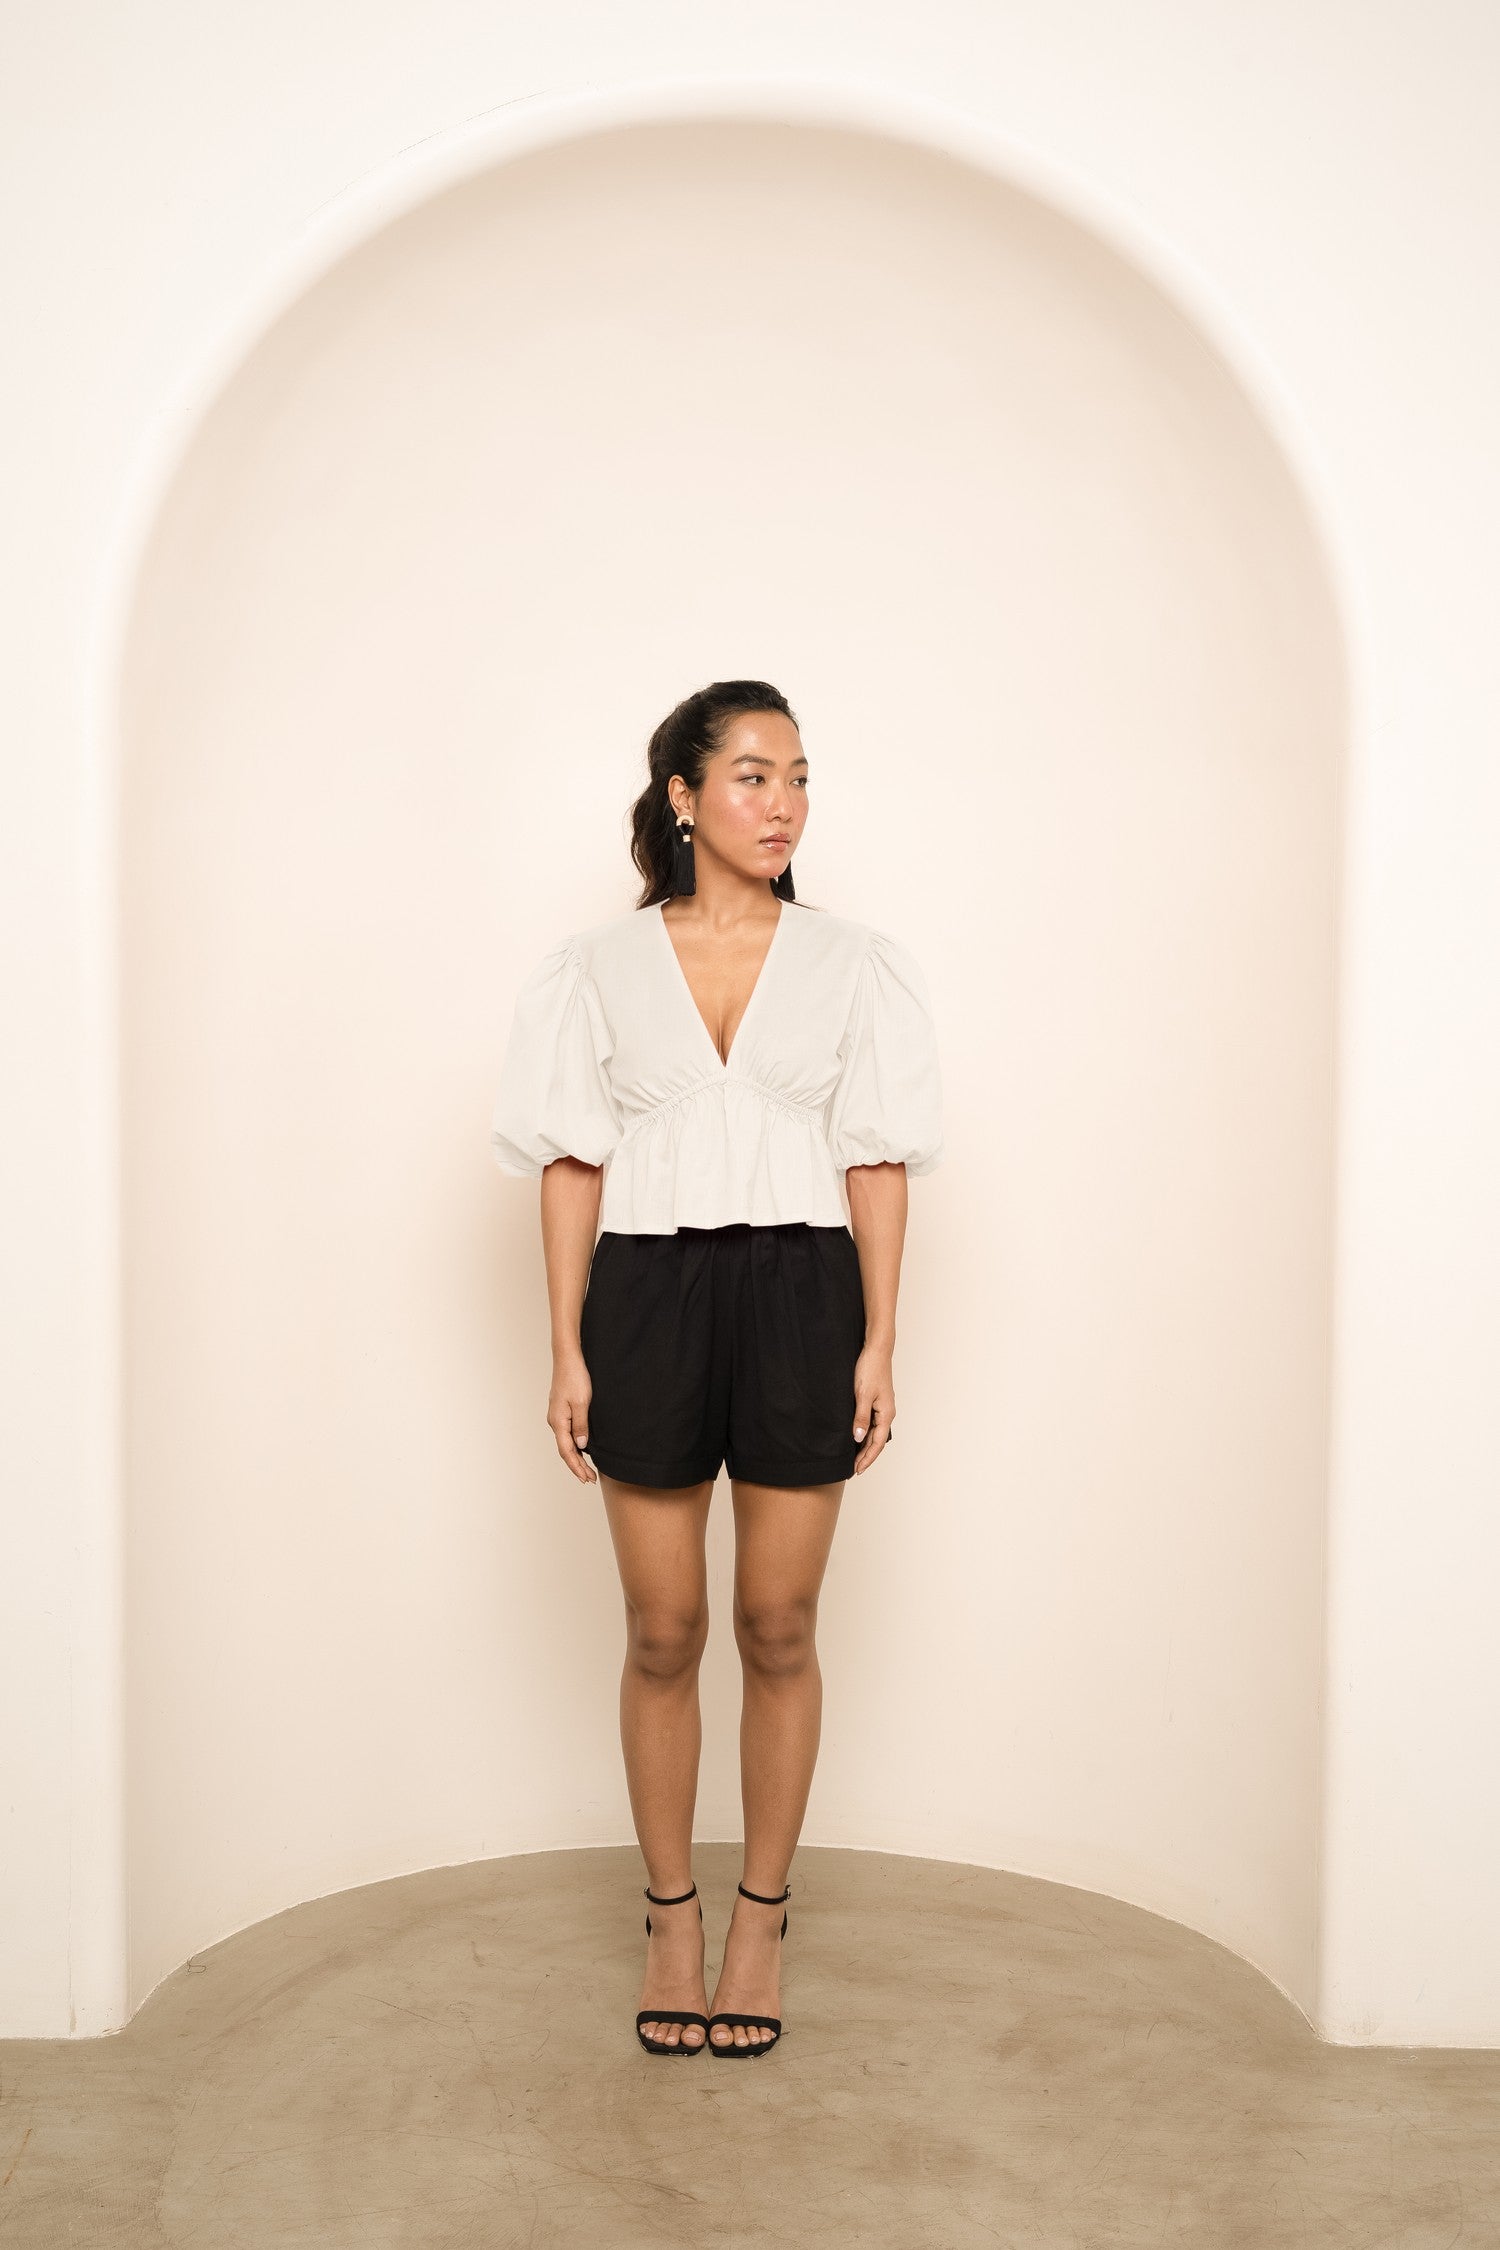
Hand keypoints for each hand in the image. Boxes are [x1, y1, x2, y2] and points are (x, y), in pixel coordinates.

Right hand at [549, 1347, 596, 1482]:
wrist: (568, 1358)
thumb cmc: (575, 1377)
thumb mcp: (582, 1403)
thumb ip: (581, 1425)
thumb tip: (581, 1445)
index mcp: (558, 1421)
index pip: (567, 1451)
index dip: (577, 1467)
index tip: (586, 1478)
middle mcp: (555, 1421)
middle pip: (565, 1450)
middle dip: (577, 1466)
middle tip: (590, 1479)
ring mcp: (557, 1415)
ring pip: (566, 1442)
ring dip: (577, 1456)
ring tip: (587, 1469)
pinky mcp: (562, 1409)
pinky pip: (567, 1432)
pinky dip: (575, 1444)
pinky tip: (583, 1447)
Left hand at [851, 1342, 894, 1474]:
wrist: (876, 1351)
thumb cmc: (870, 1370)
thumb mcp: (862, 1395)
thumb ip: (860, 1418)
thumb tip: (857, 1438)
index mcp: (886, 1414)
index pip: (877, 1443)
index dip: (867, 1458)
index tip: (857, 1470)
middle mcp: (887, 1413)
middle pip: (876, 1441)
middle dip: (866, 1456)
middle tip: (853, 1469)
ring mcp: (882, 1407)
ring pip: (874, 1433)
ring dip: (865, 1446)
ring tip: (853, 1457)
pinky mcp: (877, 1401)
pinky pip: (872, 1423)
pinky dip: (864, 1433)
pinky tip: (856, 1436)